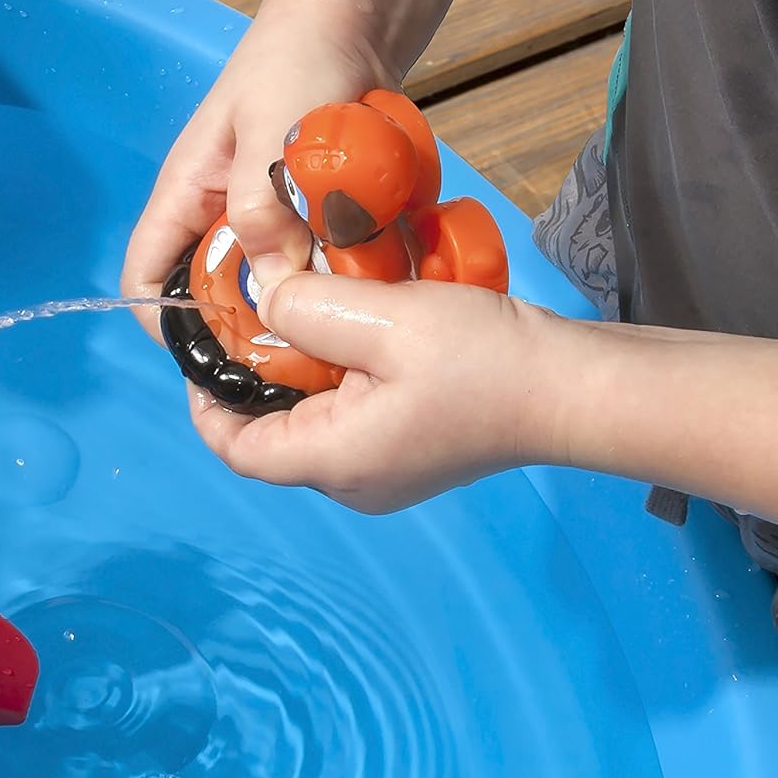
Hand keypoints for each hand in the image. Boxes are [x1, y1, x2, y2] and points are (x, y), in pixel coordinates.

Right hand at [121, 3, 392, 341]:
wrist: (355, 17)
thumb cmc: (297, 57)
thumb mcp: (273, 131)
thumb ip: (266, 207)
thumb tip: (277, 292)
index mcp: (186, 196)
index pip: (145, 277)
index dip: (168, 323)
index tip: (219, 354)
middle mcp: (221, 216)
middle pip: (214, 296)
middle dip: (251, 324)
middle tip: (298, 346)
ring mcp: (270, 217)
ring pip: (274, 286)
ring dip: (307, 300)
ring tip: (346, 314)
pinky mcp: (313, 215)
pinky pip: (321, 264)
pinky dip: (342, 275)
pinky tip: (372, 278)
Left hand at [188, 269, 777, 549]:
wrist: (575, 387)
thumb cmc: (483, 360)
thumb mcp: (383, 318)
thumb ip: (307, 307)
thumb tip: (261, 297)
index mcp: (332, 462)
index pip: (235, 449)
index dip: (204, 402)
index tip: (202, 346)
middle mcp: (351, 479)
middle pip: (271, 434)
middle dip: (252, 377)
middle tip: (249, 312)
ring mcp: (385, 470)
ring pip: (311, 421)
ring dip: (297, 370)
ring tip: (295, 310)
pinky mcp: (413, 449)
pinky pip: (350, 415)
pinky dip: (336, 375)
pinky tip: (350, 327)